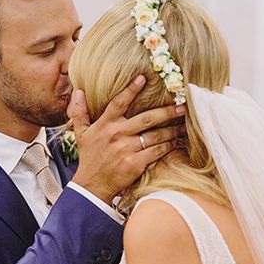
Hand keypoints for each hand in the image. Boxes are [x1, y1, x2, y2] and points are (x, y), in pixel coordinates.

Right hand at [69, 75, 184, 203]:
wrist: (91, 185)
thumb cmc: (89, 158)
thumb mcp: (81, 134)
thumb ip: (80, 112)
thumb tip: (78, 92)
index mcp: (105, 124)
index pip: (119, 102)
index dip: (131, 89)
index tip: (143, 78)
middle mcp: (116, 134)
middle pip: (146, 118)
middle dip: (167, 112)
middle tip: (183, 106)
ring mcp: (126, 149)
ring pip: (155, 135)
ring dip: (172, 130)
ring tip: (184, 124)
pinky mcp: (135, 163)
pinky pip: (156, 152)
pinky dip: (168, 146)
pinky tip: (175, 142)